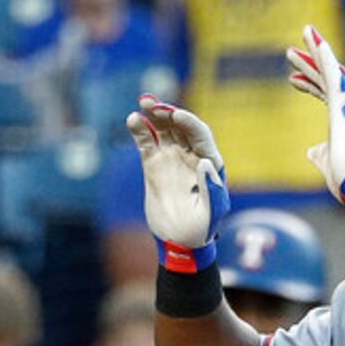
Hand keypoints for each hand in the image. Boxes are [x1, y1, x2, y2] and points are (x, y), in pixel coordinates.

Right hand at [125, 94, 229, 257]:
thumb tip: (204, 162)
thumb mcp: (211, 213)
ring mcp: (172, 158)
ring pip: (163, 130)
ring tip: (143, 103)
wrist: (179, 242)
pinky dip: (140, 131)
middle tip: (154, 104)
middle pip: (180, 126)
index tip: (176, 115)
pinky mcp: (154, 166)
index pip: (200, 134)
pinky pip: (147, 143)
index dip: (189, 122)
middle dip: (168, 112)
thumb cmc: (200, 230)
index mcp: (209, 163)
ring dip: (154, 114)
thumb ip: (211, 189)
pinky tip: (133, 120)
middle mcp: (191, 155)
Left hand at [286, 24, 344, 217]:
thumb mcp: (327, 163)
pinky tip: (318, 42)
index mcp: (343, 121)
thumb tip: (312, 151)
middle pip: (325, 80)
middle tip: (291, 51)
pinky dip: (325, 58)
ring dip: (315, 53)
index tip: (292, 78)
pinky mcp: (344, 106)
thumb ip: (320, 153)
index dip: (309, 85)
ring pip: (330, 72)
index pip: (325, 95)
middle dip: (308, 64)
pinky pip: (334, 76)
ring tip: (304, 33)